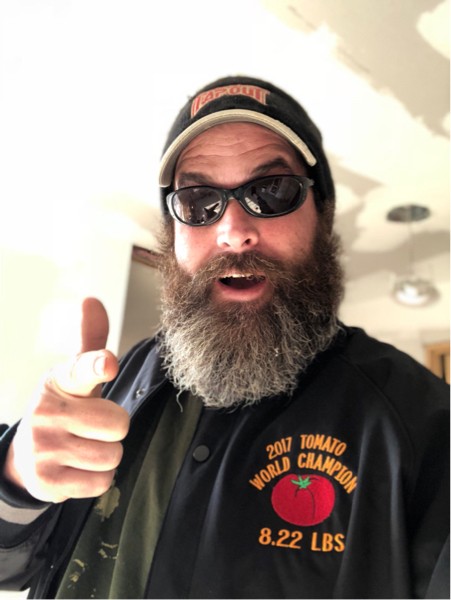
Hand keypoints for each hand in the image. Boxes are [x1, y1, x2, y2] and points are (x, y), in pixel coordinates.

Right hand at [3, 298, 129, 502]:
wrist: (26, 456)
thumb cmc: (63, 409)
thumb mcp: (74, 377)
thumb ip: (91, 343)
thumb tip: (91, 299)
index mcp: (60, 381)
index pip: (82, 370)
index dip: (97, 366)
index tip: (107, 364)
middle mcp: (47, 412)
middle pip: (119, 424)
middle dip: (114, 430)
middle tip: (93, 428)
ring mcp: (43, 448)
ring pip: (112, 456)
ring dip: (106, 455)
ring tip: (84, 448)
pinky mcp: (46, 482)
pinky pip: (100, 483)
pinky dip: (96, 479)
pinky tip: (76, 468)